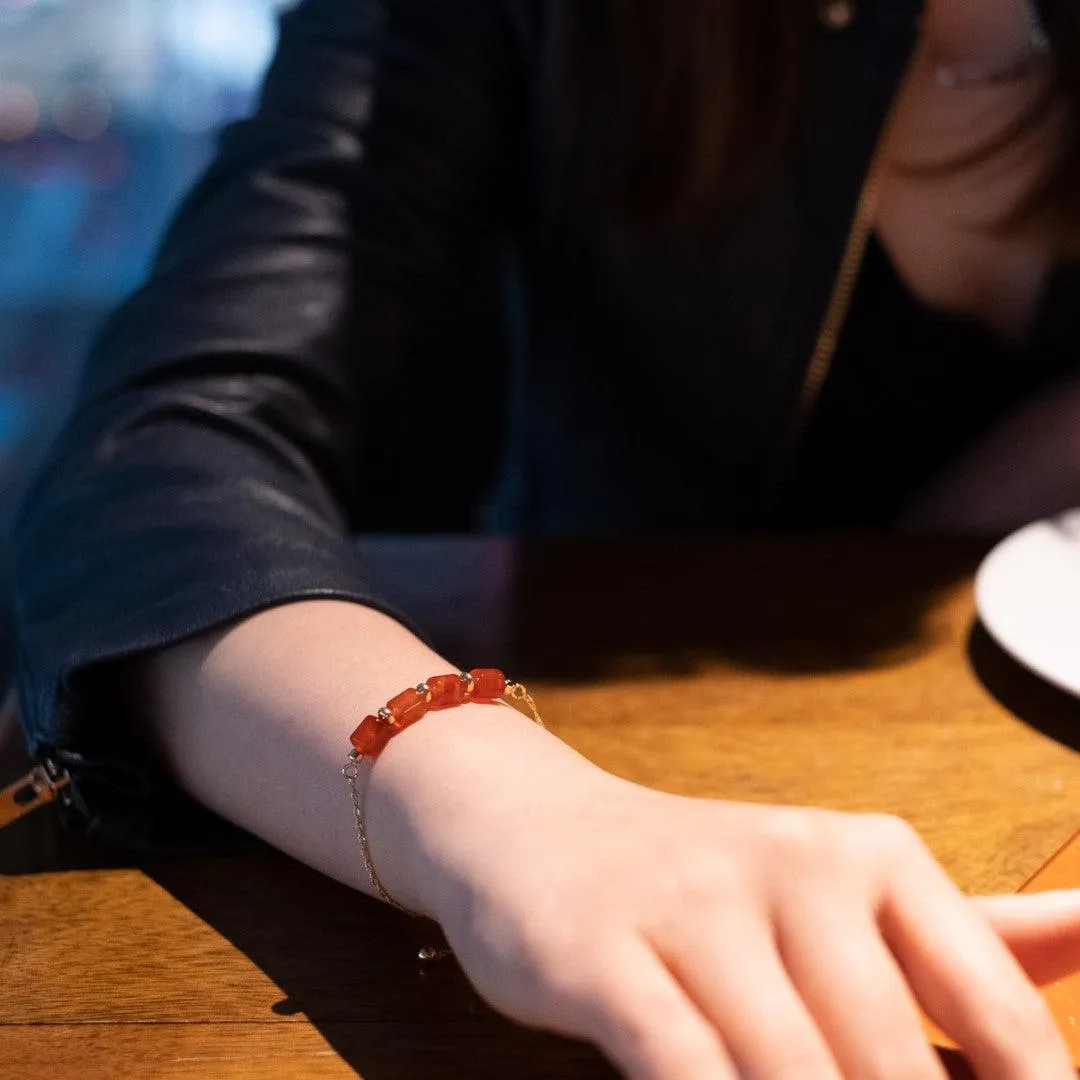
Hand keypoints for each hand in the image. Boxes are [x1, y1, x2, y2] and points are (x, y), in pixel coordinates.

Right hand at [369, 717, 1079, 1079]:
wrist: (534, 824)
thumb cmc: (701, 881)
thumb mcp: (835, 887)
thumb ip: (968, 936)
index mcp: (868, 854)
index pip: (994, 1009)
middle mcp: (792, 864)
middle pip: (892, 1063)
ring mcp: (694, 904)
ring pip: (793, 1073)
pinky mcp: (606, 952)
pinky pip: (685, 1066)